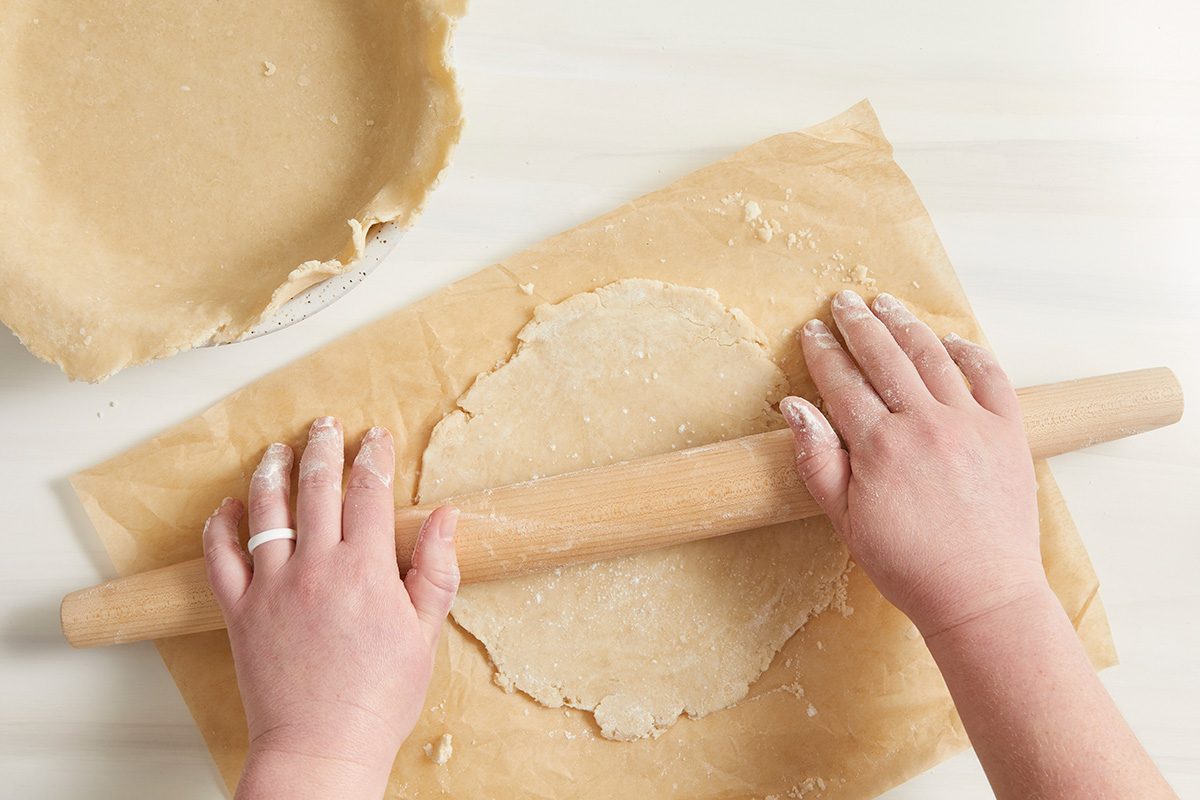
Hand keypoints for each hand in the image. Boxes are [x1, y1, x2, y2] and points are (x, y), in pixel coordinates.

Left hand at [202, 418, 459, 798]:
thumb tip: (448, 516)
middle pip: (317, 486)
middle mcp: (316, 566)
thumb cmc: (380, 697)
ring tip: (279, 449)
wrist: (322, 747)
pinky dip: (220, 525)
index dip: (374, 456)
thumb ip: (437, 569)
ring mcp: (272, 586)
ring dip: (272, 470)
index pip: (369, 491)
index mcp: (366, 569)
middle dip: (324, 446)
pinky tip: (228, 506)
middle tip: (327, 425)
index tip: (377, 437)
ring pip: (266, 509)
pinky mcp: (239, 611)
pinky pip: (220, 556)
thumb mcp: (425, 633)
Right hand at [780, 291, 1044, 636]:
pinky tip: (950, 339)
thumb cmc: (908, 565)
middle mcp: (925, 424)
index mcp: (880, 447)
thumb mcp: (845, 520)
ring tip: (886, 304)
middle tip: (843, 303)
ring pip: (933, 356)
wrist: (981, 595)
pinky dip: (969, 351)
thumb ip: (817, 459)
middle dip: (859, 325)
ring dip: (905, 325)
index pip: (843, 383)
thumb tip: (794, 408)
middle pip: (885, 358)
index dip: (824, 353)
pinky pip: (989, 375)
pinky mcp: (1008, 432)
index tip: (813, 332)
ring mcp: (971, 424)